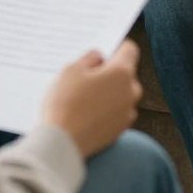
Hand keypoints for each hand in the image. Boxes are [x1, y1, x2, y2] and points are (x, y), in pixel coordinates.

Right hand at [42, 40, 142, 157]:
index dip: (116, 48)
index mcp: (122, 72)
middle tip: (87, 78)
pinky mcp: (120, 131)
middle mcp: (131, 92)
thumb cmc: (66, 103)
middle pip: (126, 73)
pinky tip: (87, 114)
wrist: (61, 145)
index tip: (104, 53)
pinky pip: (117, 112)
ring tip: (84, 99)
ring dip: (109, 93)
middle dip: (110, 73)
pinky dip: (107, 110)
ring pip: (122, 94)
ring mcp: (128, 113)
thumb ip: (90, 57)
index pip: (130, 50)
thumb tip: (99, 58)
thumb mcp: (72, 69)